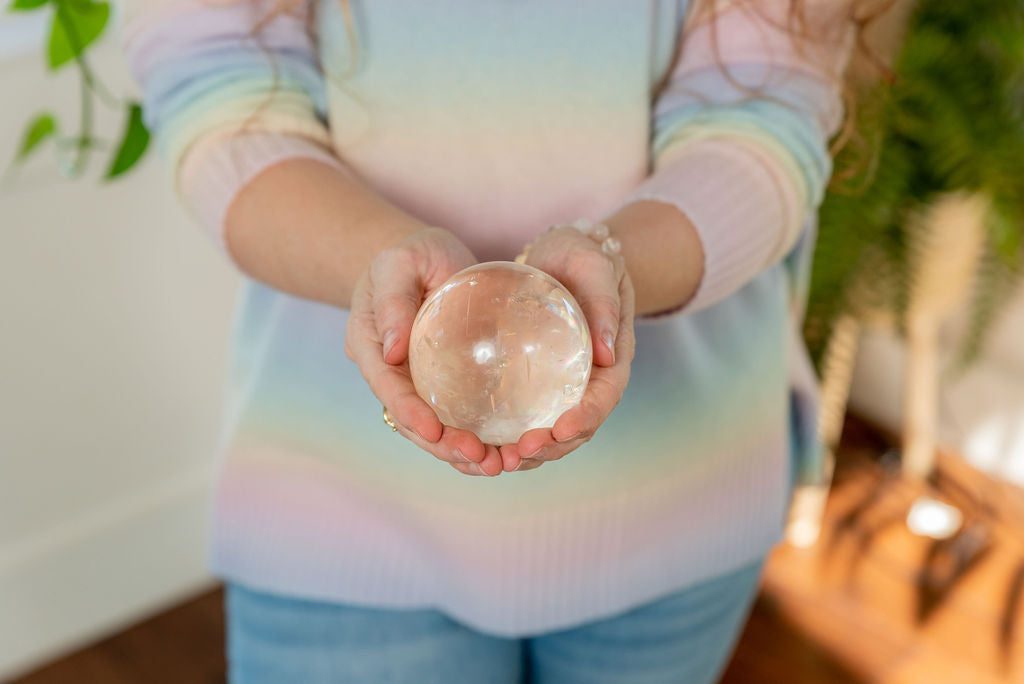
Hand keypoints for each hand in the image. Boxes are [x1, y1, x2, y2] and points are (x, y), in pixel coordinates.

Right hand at [345, 227, 505, 476]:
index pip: (387, 387)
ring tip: (496, 465)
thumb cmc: (412, 254)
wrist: (427, 259)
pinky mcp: (441, 386)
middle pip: (410, 421)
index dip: (409, 413)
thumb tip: (392, 350)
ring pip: (432, 429)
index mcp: (369, 346)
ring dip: (460, 452)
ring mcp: (414, 383)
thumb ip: (393, 301)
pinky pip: (454, 418)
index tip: (436, 432)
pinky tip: (504, 451)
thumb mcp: (400, 263)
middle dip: (442, 445)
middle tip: (480, 458)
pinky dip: (476, 438)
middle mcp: (388, 372)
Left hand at [500, 224, 636, 472]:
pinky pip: (528, 417)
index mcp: (612, 359)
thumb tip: (607, 353)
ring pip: (553, 432)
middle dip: (551, 447)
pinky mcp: (539, 384)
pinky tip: (483, 444)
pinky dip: (510, 437)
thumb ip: (604, 303)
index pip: (604, 399)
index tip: (559, 429)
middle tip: (517, 455)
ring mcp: (565, 386)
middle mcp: (591, 380)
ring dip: (529, 453)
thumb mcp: (595, 267)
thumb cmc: (583, 256)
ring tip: (498, 462)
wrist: (563, 254)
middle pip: (578, 428)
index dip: (584, 419)